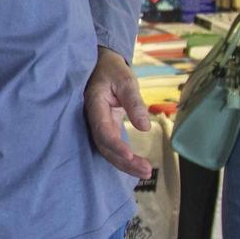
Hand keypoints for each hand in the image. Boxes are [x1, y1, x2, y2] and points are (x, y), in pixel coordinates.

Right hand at [85, 47, 153, 178]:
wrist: (101, 66)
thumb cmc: (113, 70)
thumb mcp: (126, 81)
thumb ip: (134, 102)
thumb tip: (144, 127)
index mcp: (94, 105)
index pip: (102, 130)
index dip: (114, 144)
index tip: (129, 155)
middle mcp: (93, 119)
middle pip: (105, 146)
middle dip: (124, 162)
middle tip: (146, 171)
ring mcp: (98, 125)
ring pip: (107, 150)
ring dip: (125, 164)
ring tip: (146, 172)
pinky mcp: (105, 128)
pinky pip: (112, 146)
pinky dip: (124, 159)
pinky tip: (137, 166)